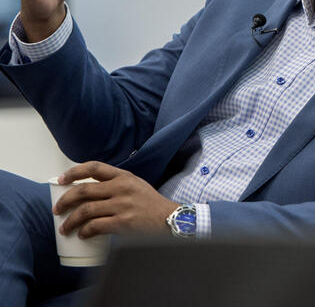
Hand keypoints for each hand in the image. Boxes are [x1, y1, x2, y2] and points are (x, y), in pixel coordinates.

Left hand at [53, 161, 178, 238]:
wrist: (170, 219)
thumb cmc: (151, 204)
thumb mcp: (135, 186)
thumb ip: (115, 185)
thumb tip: (88, 193)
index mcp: (124, 176)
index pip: (94, 167)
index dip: (73, 172)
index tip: (61, 180)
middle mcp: (122, 187)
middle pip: (84, 191)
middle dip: (65, 201)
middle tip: (57, 209)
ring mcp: (122, 205)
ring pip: (86, 210)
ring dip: (71, 221)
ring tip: (65, 227)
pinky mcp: (123, 222)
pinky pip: (95, 226)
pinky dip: (85, 231)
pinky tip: (82, 234)